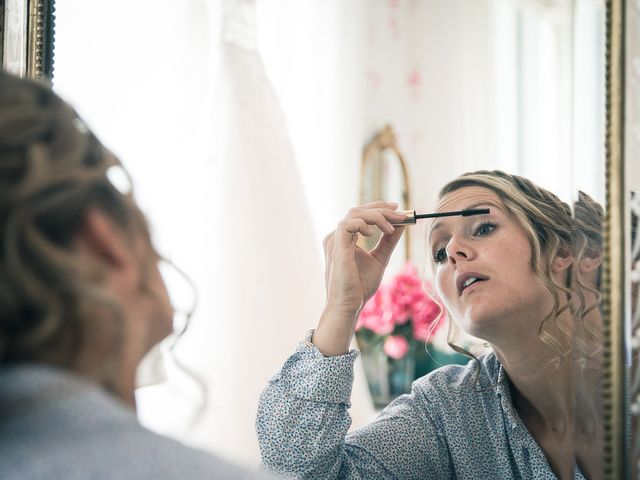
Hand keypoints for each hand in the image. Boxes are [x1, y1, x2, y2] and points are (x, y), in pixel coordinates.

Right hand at [313, 202, 405, 355]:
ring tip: (390, 228)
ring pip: (354, 213)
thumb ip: (388, 241)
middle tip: (400, 214)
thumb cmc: (360, 286)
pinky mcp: (335, 246)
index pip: (361, 214)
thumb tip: (401, 224)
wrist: (350, 305)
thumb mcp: (380, 258)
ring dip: (376, 216)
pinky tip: (373, 234)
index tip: (397, 209)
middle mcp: (338, 237)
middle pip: (358, 210)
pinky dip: (364, 224)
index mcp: (345, 239)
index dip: (379, 208)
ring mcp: (334, 240)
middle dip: (381, 209)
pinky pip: (347, 224)